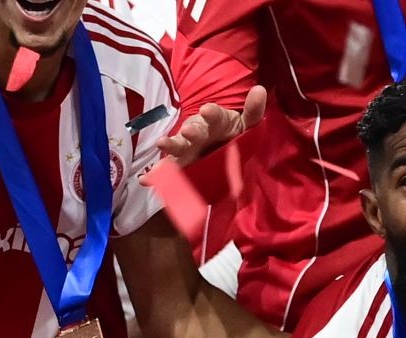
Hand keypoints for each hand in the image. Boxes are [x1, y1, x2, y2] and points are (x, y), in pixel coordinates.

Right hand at [154, 86, 268, 168]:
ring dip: (171, 146)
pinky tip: (145, 180)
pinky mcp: (183, 163)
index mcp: (215, 121)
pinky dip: (156, 175)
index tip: (207, 110)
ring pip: (179, 146)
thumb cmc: (232, 132)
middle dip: (191, 131)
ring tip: (161, 145)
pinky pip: (170, 168)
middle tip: (188, 130)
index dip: (211, 113)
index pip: (215, 115)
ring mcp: (189, 147)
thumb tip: (260, 90)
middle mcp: (199, 132)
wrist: (222, 147)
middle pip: (194, 130)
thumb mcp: (246, 123)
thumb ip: (253, 110)